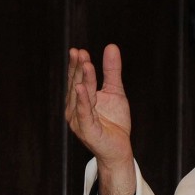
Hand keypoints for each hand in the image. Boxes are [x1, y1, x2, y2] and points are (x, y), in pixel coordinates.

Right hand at [65, 44, 135, 194]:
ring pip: (81, 97)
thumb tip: (111, 46)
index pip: (77, 78)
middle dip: (79, 69)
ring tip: (85, 64)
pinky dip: (82, 101)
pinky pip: (84, 114)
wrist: (120, 148)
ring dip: (83, 80)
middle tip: (80, 53)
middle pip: (77, 85)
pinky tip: (81, 88)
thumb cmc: (114, 121)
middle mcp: (75, 109)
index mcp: (80, 99)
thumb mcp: (116, 91)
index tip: (78, 50)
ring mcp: (79, 121)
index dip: (77, 65)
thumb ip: (112, 71)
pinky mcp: (87, 131)